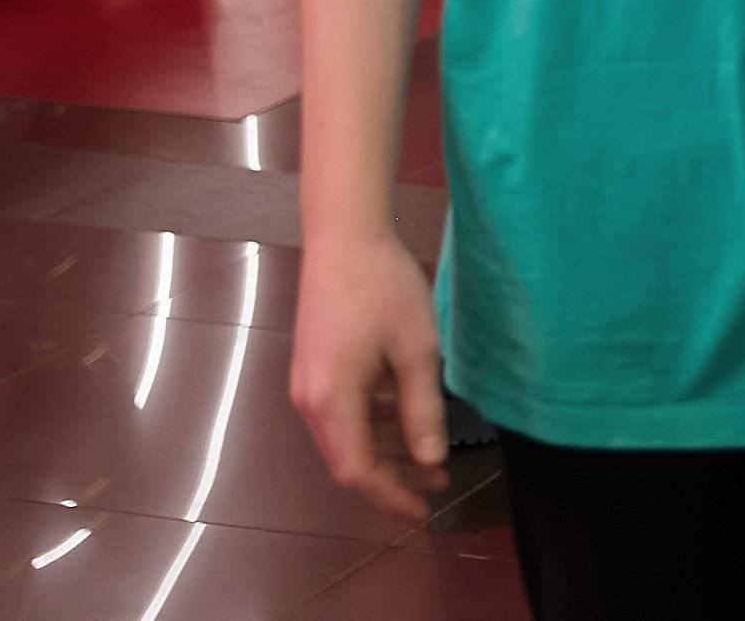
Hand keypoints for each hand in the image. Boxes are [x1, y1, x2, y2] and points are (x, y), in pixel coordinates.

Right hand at [289, 227, 451, 519]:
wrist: (344, 236)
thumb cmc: (381, 285)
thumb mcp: (416, 350)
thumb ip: (422, 410)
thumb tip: (431, 459)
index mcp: (331, 400)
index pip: (359, 472)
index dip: (392, 496)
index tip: (425, 508)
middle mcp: (309, 399)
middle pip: (348, 460)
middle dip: (393, 477)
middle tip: (436, 484)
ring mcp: (307, 383)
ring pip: (345, 437)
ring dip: (385, 450)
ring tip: (430, 455)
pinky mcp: (314, 367)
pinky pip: (341, 412)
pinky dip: (372, 424)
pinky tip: (405, 416)